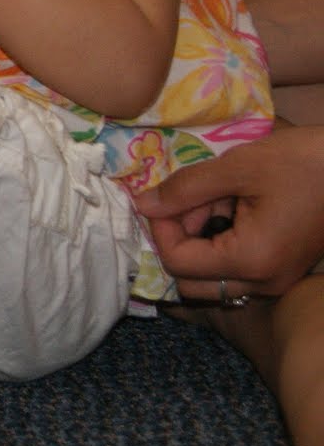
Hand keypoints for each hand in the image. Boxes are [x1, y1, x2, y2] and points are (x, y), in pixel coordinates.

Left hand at [134, 126, 323, 300]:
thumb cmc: (302, 162)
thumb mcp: (237, 167)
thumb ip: (184, 190)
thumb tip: (142, 205)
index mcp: (252, 261)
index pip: (178, 263)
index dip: (160, 229)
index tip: (164, 196)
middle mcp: (264, 283)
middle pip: (190, 281)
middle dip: (177, 240)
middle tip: (188, 201)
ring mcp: (276, 280)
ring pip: (212, 278)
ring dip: (199, 243)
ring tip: (213, 200)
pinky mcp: (283, 269)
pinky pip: (235, 270)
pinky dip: (220, 244)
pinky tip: (229, 208)